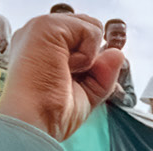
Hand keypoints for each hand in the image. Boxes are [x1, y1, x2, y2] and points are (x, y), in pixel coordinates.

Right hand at [0, 14, 123, 140]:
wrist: (34, 122)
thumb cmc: (51, 114)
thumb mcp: (87, 93)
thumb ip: (104, 72)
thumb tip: (117, 53)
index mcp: (42, 46)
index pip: (81, 38)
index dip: (89, 60)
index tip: (69, 82)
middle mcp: (39, 33)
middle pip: (88, 29)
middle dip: (91, 59)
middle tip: (66, 80)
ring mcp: (41, 27)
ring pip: (91, 28)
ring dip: (88, 59)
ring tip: (62, 73)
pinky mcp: (46, 26)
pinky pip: (90, 31)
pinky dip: (87, 56)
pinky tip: (64, 68)